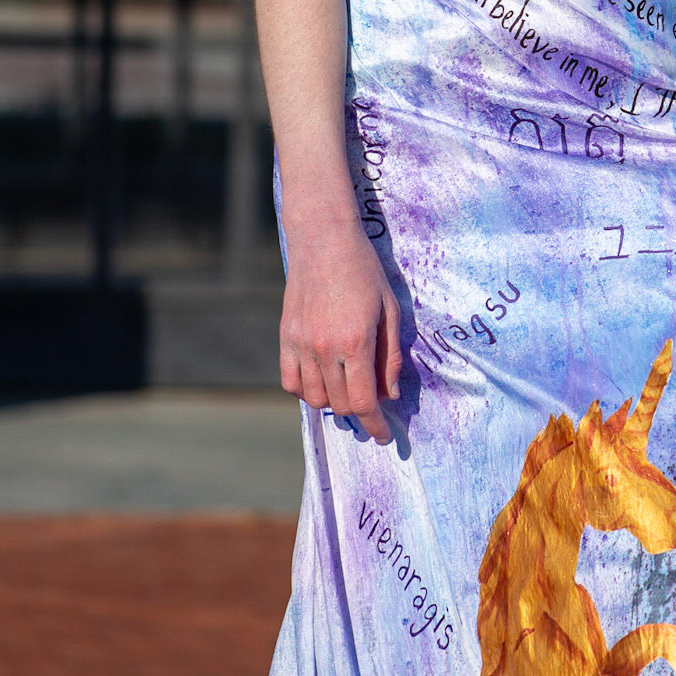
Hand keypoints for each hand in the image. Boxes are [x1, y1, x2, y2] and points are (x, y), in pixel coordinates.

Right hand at [278, 217, 402, 443]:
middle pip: (340, 404)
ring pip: (314, 398)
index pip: (364, 401)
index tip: (384, 435)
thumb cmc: (365, 271)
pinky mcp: (285, 337)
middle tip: (373, 402)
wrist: (324, 240)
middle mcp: (325, 348)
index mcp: (356, 341)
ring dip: (334, 402)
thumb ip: (390, 357)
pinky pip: (290, 381)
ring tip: (349, 387)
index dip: (375, 424)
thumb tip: (389, 395)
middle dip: (359, 411)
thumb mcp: (390, 310)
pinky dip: (306, 389)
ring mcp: (300, 343)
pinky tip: (322, 380)